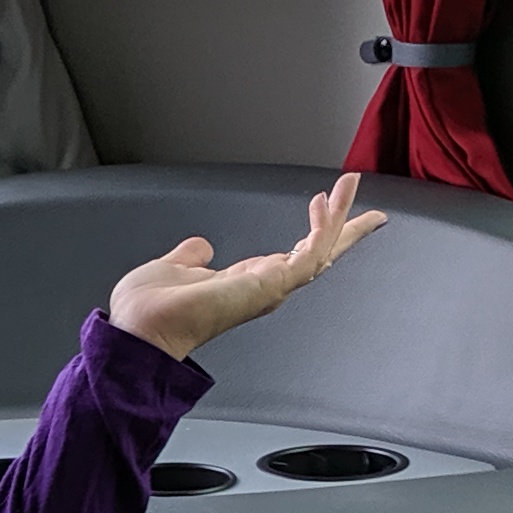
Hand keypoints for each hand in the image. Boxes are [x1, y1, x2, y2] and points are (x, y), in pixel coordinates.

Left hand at [107, 175, 386, 362]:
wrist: (138, 329)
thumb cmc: (149, 310)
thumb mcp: (174, 269)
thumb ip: (190, 257)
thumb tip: (201, 247)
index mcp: (245, 282)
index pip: (292, 255)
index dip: (314, 232)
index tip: (327, 206)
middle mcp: (263, 287)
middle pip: (319, 255)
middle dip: (346, 230)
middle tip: (374, 211)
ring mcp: (269, 288)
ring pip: (320, 250)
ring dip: (339, 217)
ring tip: (350, 183)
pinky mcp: (270, 285)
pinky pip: (308, 253)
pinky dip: (322, 228)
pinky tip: (325, 201)